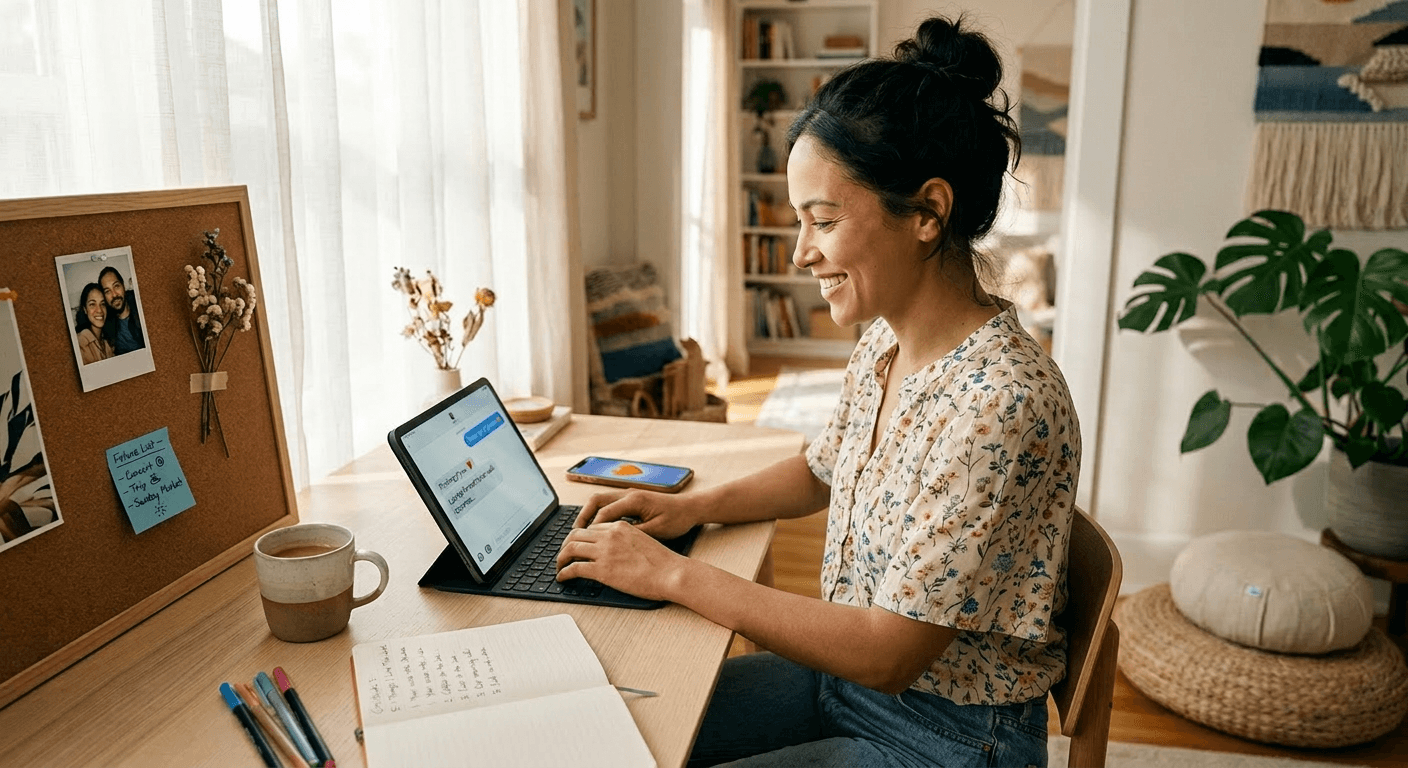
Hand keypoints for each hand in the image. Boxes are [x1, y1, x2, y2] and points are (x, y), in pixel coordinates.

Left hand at [555, 521, 686, 601]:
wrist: (671, 573)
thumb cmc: (663, 562)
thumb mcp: (643, 541)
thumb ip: (626, 541)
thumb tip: (617, 552)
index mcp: (620, 526)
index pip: (591, 527)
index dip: (580, 537)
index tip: (577, 546)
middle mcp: (609, 535)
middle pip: (575, 534)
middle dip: (565, 545)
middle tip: (563, 555)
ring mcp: (604, 552)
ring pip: (570, 549)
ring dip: (560, 559)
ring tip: (559, 567)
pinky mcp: (602, 570)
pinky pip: (573, 568)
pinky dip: (564, 573)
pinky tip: (562, 578)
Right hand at [573, 489, 698, 539]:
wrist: (691, 508)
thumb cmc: (677, 519)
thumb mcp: (657, 531)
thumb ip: (634, 534)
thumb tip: (612, 542)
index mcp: (634, 500)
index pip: (603, 513)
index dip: (591, 530)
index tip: (582, 543)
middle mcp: (628, 494)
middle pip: (596, 501)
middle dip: (582, 518)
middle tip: (573, 535)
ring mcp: (629, 495)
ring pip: (600, 501)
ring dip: (589, 514)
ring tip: (581, 532)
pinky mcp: (632, 500)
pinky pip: (609, 504)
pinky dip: (599, 515)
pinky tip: (597, 529)